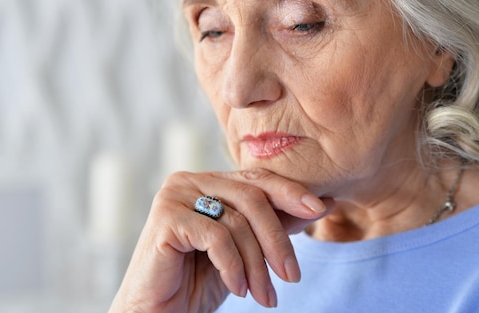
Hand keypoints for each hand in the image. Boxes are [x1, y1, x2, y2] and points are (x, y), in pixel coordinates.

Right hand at [108, 168, 333, 312]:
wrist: (156, 312)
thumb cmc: (197, 281)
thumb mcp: (245, 250)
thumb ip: (274, 224)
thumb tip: (322, 203)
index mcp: (206, 181)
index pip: (256, 178)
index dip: (290, 192)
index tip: (321, 210)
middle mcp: (188, 180)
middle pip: (251, 197)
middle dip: (277, 239)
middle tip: (292, 276)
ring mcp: (174, 195)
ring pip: (237, 221)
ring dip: (257, 265)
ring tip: (264, 297)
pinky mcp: (165, 217)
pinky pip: (216, 237)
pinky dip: (233, 266)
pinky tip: (238, 289)